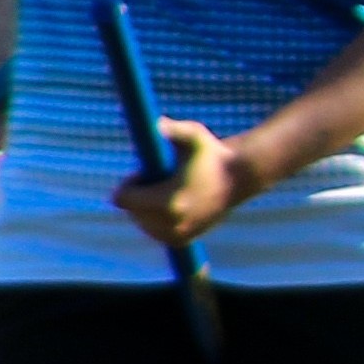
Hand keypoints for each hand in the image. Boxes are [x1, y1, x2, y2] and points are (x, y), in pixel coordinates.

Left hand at [114, 121, 247, 245]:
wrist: (239, 178)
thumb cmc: (213, 154)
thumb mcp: (194, 135)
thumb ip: (173, 129)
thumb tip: (155, 124)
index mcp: (168, 202)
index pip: (123, 199)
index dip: (131, 182)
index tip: (146, 172)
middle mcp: (171, 224)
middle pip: (132, 211)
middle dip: (139, 195)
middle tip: (159, 179)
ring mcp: (176, 235)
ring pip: (142, 223)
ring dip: (146, 208)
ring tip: (167, 191)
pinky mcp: (182, 240)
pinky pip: (154, 232)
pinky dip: (156, 220)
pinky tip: (172, 205)